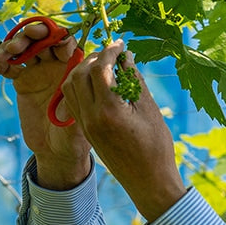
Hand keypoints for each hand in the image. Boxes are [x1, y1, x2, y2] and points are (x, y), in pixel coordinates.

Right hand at [0, 23, 91, 187]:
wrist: (55, 151)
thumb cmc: (74, 135)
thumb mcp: (77, 117)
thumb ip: (75, 97)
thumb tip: (75, 73)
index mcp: (73, 66)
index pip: (64, 42)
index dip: (53, 36)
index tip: (42, 38)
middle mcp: (55, 64)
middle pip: (40, 39)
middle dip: (27, 37)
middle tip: (16, 46)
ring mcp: (37, 70)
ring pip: (21, 49)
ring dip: (7, 49)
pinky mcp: (21, 80)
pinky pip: (6, 66)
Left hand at [60, 41, 187, 220]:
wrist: (147, 181)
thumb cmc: (156, 147)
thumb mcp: (149, 109)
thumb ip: (135, 81)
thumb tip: (126, 57)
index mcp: (108, 110)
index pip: (99, 69)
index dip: (109, 51)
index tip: (120, 43)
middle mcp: (90, 117)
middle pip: (79, 74)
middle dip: (94, 58)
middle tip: (112, 54)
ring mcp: (85, 124)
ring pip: (70, 86)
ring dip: (83, 70)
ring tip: (104, 66)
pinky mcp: (85, 130)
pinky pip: (73, 100)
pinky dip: (81, 85)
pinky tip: (99, 83)